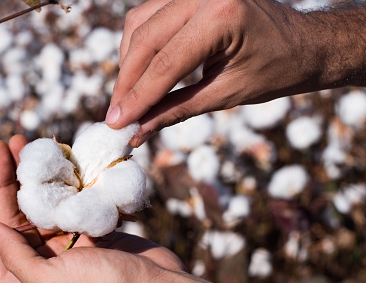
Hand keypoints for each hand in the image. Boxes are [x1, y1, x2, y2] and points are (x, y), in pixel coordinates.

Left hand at [0, 135, 185, 282]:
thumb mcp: (49, 282)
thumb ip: (15, 258)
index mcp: (26, 282)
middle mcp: (42, 261)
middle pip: (13, 217)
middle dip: (4, 181)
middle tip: (0, 146)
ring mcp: (67, 243)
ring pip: (41, 203)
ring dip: (31, 174)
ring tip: (22, 143)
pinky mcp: (89, 228)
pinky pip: (68, 200)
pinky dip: (61, 180)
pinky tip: (55, 158)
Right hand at [107, 0, 365, 145]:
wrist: (304, 42)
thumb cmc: (277, 70)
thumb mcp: (226, 95)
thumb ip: (177, 110)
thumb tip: (137, 131)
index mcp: (223, 14)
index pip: (165, 63)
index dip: (137, 97)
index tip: (115, 123)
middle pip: (145, 39)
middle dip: (127, 82)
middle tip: (115, 116)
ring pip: (140, 24)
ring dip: (128, 63)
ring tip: (127, 98)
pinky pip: (149, 15)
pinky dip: (140, 46)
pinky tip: (140, 72)